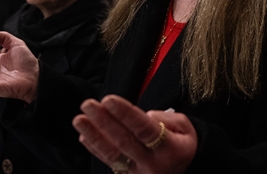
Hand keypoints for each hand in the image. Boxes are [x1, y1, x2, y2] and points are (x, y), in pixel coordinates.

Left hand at [73, 95, 196, 173]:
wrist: (185, 170)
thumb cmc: (183, 144)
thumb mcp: (186, 127)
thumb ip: (166, 118)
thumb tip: (143, 115)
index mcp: (169, 149)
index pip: (144, 129)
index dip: (125, 114)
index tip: (108, 100)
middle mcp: (152, 164)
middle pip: (124, 141)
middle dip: (103, 121)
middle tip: (88, 105)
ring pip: (113, 154)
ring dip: (93, 136)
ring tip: (79, 120)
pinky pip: (109, 163)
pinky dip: (95, 149)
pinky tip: (84, 136)